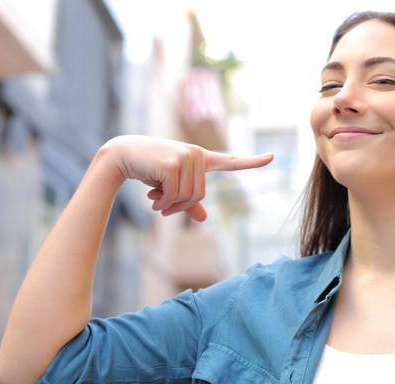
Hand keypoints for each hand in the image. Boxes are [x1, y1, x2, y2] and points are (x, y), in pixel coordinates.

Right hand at [103, 135, 272, 220]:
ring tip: (155, 197)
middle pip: (199, 195)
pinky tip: (151, 194)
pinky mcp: (173, 163)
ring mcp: (186, 157)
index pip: (230, 161)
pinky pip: (175, 195)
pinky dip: (163, 202)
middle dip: (180, 206)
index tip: (272, 157)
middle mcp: (196, 154)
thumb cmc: (148, 169)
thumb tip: (204, 218)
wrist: (122, 155)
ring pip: (188, 197)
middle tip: (162, 205)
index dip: (252, 162)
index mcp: (200, 158)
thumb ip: (188, 202)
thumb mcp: (171, 186)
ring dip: (169, 205)